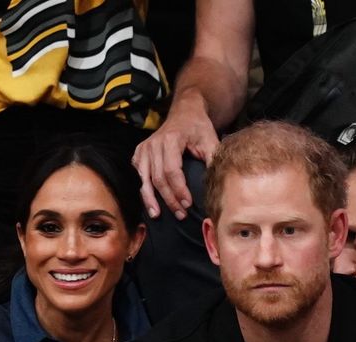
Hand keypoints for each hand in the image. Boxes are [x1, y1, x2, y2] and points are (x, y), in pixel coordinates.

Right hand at [132, 100, 218, 219]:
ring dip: (151, 199)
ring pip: (145, 179)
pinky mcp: (140, 153)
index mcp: (171, 140)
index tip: (188, 203)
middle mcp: (153, 144)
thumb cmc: (199, 127)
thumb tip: (215, 184)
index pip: (171, 170)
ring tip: (158, 215)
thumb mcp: (210, 140)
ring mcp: (144, 148)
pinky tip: (150, 204)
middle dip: (169, 199)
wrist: (185, 112)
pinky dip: (143, 190)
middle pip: (158, 178)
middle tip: (181, 214)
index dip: (179, 190)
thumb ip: (213, 160)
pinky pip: (140, 175)